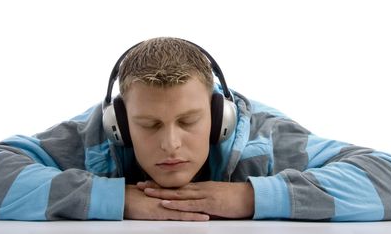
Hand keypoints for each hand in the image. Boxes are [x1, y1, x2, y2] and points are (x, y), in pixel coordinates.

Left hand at [136, 181, 254, 218]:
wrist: (250, 197)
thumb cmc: (236, 199)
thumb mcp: (217, 198)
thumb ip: (205, 201)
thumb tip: (196, 207)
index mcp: (201, 188)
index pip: (178, 186)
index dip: (163, 185)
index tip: (148, 183)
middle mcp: (199, 189)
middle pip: (174, 188)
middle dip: (156, 186)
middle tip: (140, 185)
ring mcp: (203, 195)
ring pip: (178, 194)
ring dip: (161, 193)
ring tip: (146, 192)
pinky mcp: (208, 204)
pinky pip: (190, 204)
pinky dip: (176, 204)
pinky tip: (166, 203)